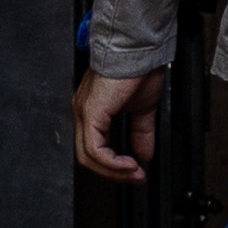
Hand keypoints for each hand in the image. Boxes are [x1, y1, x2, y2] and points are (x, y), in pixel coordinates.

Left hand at [74, 68, 165, 182]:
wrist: (138, 50)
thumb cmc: (138, 68)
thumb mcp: (142, 107)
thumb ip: (141, 132)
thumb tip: (144, 153)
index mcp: (93, 111)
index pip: (95, 148)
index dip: (115, 165)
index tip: (135, 172)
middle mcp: (83, 112)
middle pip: (88, 157)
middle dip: (114, 173)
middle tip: (136, 178)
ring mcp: (84, 113)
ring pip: (88, 157)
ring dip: (114, 171)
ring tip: (135, 173)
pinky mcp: (91, 113)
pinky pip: (95, 149)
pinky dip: (112, 162)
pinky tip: (129, 163)